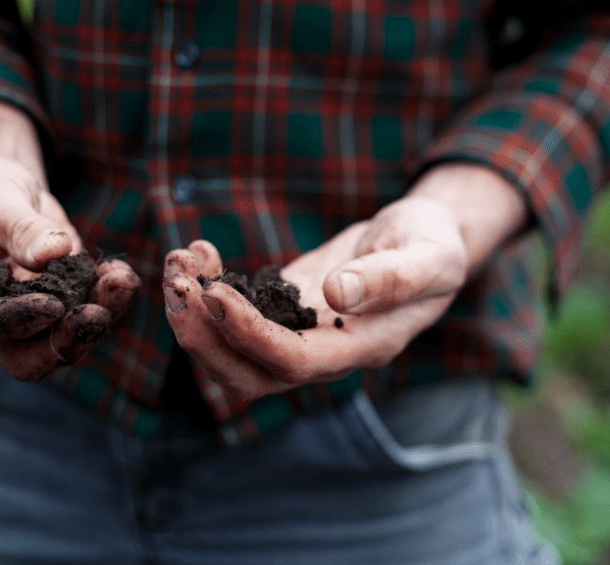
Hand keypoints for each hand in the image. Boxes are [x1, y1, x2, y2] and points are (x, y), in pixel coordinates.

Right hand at [0, 98, 139, 380]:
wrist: (4, 189)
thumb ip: (20, 226)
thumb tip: (53, 252)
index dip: (15, 321)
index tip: (53, 306)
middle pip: (23, 357)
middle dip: (61, 344)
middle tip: (94, 315)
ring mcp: (26, 316)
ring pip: (61, 342)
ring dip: (95, 321)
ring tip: (120, 284)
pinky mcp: (61, 304)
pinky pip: (86, 316)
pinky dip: (109, 299)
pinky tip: (122, 276)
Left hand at [162, 163, 526, 399]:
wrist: (423, 238)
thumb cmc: (434, 246)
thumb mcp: (428, 256)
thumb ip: (389, 279)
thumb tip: (337, 295)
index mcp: (360, 347)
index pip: (291, 360)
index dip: (248, 334)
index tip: (213, 296)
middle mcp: (322, 350)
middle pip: (247, 370)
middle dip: (202, 336)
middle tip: (175, 286)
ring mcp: (297, 331)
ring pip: (231, 347)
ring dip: (193, 313)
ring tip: (176, 264)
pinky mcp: (281, 306)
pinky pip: (233, 312)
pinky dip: (207, 286)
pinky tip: (198, 252)